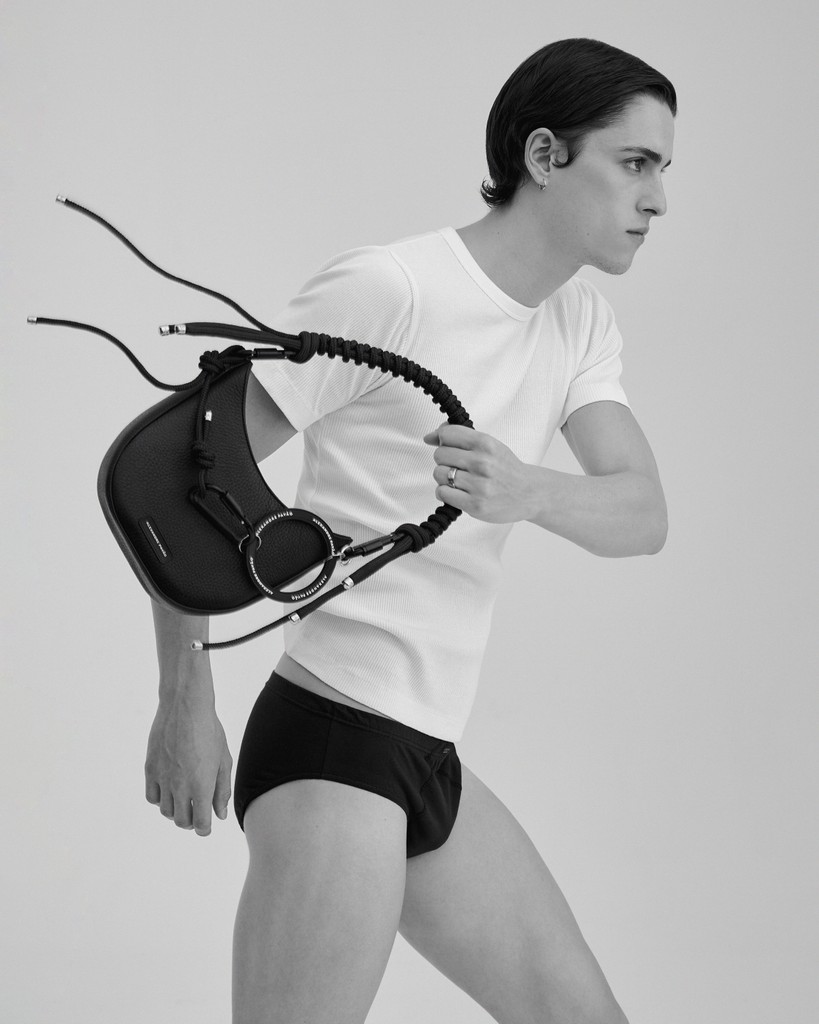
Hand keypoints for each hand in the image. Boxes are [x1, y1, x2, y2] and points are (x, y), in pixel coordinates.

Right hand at [145, 697, 232, 835]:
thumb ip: (222, 790)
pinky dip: (161, 799)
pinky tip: (170, 789)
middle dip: (192, 821)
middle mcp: (180, 786)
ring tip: (185, 799)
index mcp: (202, 785)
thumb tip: (219, 815)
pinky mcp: (150, 769)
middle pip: (182, 821)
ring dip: (176, 811)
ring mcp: (163, 778)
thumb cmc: (210, 731)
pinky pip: (152, 797)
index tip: (207, 825)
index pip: (201, 823)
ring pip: (166, 811)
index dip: (205, 829)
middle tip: (197, 811)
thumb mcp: (223, 760)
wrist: (185, 708)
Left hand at [424, 422, 536, 523]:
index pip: (447, 433)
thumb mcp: (490, 445)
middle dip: (444, 460)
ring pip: (438, 474)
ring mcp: (479, 485)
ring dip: (444, 478)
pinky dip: (445, 492)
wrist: (530, 493)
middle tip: (458, 466)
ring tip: (459, 481)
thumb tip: (430, 437)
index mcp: (486, 444)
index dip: (441, 439)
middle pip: (439, 454)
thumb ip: (462, 438)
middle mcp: (482, 462)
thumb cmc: (506, 469)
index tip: (445, 445)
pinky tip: (457, 492)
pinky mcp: (475, 505)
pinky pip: (442, 493)